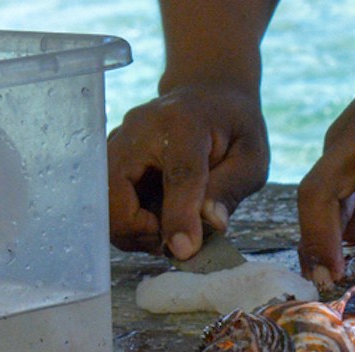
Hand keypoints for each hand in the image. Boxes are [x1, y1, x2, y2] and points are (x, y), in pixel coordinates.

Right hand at [107, 81, 268, 256]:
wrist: (207, 98)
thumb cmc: (234, 128)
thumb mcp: (250, 157)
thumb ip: (231, 188)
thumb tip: (213, 225)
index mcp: (183, 123)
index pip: (178, 175)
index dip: (179, 217)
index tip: (185, 251)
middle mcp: (138, 129)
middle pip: (117, 192)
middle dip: (140, 230)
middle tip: (176, 243)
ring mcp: (117, 143)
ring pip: (104, 203)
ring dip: (133, 230)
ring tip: (170, 232)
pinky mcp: (109, 159)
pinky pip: (108, 203)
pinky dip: (129, 222)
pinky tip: (158, 220)